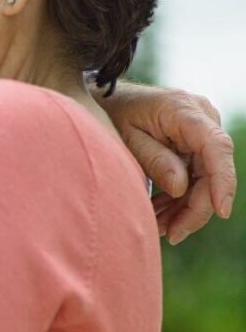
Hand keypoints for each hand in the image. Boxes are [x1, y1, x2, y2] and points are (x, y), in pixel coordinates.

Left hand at [99, 82, 236, 244]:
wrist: (109, 96)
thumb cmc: (114, 112)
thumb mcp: (125, 136)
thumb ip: (153, 159)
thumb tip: (180, 189)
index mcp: (184, 111)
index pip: (216, 147)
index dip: (222, 181)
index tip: (221, 211)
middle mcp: (202, 118)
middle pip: (211, 171)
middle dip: (194, 207)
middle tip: (171, 234)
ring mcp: (201, 130)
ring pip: (204, 178)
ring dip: (184, 207)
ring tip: (159, 227)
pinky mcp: (196, 143)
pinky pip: (195, 174)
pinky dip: (179, 196)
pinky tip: (160, 213)